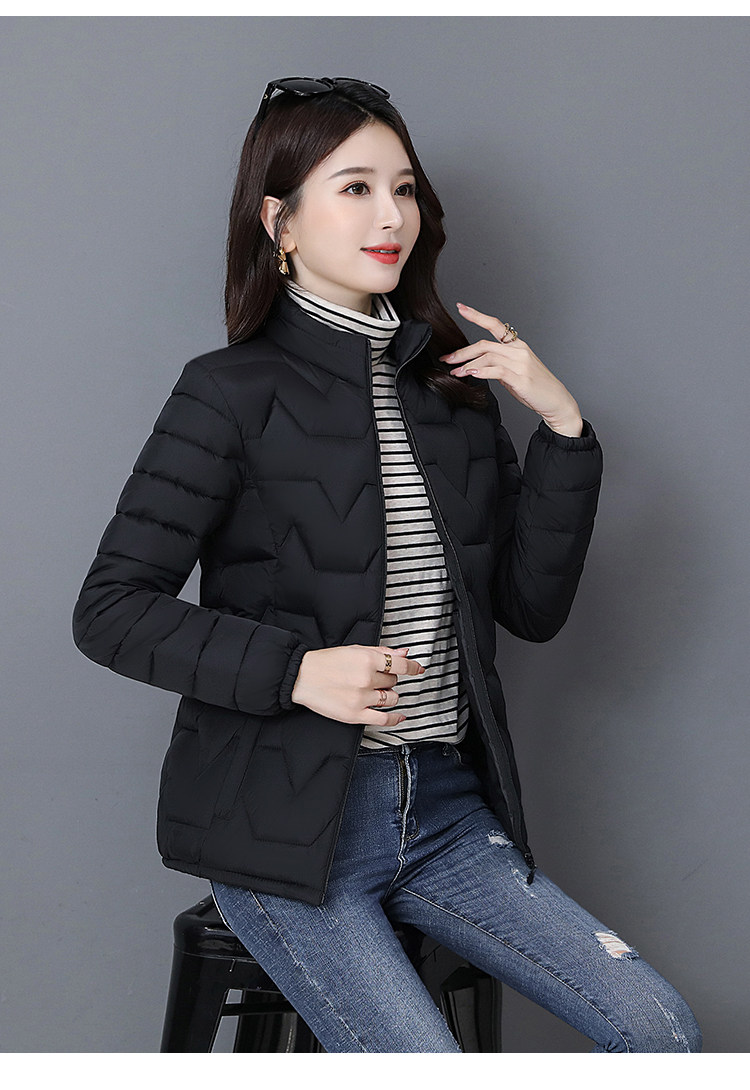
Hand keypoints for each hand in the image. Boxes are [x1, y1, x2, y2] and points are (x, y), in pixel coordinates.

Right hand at [290, 644, 425, 727]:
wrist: (302, 677)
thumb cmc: (326, 662)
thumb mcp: (355, 650)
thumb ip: (382, 651)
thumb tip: (404, 652)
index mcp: (367, 660)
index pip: (401, 665)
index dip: (413, 667)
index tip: (418, 669)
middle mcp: (366, 679)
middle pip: (394, 682)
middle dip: (388, 679)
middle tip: (375, 677)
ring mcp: (362, 698)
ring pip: (391, 698)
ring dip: (388, 695)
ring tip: (376, 692)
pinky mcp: (355, 715)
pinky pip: (384, 719)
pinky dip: (395, 718)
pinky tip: (399, 716)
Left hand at [438, 302, 583, 436]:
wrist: (557, 402)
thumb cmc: (536, 388)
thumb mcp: (515, 373)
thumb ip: (499, 366)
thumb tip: (480, 367)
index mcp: (518, 346)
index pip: (495, 325)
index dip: (477, 315)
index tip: (461, 308)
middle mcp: (519, 350)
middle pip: (485, 344)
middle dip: (463, 351)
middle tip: (447, 359)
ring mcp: (521, 363)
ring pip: (488, 357)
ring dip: (468, 365)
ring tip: (456, 373)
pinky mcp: (521, 378)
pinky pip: (497, 370)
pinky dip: (482, 371)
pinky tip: (472, 374)